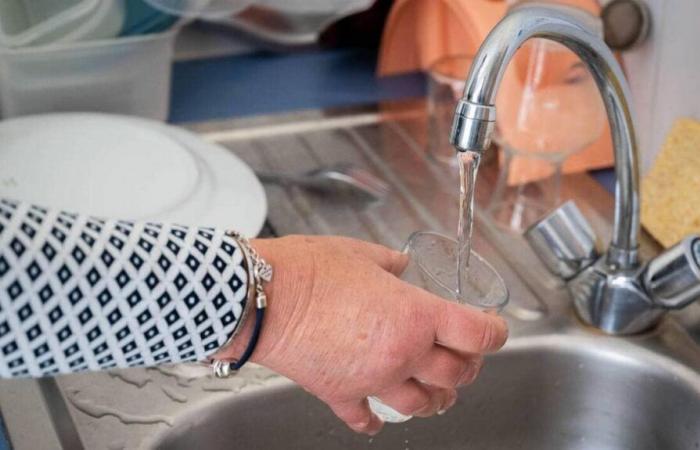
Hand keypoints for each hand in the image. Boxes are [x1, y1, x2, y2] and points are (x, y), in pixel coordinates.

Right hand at [219, 235, 507, 434]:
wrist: (262, 297)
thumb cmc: (309, 269)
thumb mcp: (361, 253)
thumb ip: (391, 263)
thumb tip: (401, 266)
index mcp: (415, 315)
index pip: (477, 334)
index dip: (496, 332)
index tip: (495, 329)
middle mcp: (402, 353)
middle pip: (457, 374)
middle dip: (468, 365)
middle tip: (464, 355)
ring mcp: (372, 379)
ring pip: (423, 405)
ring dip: (436, 398)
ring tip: (435, 390)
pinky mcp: (341, 394)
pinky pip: (366, 419)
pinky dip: (376, 421)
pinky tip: (378, 416)